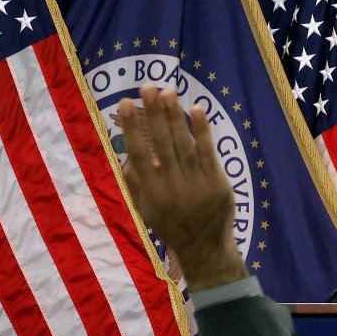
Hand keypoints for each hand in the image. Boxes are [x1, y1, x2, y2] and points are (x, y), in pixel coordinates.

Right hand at [117, 85, 244, 291]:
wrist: (205, 248)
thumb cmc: (171, 225)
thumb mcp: (145, 210)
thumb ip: (134, 183)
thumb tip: (120, 155)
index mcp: (152, 192)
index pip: (138, 155)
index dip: (131, 128)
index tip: (125, 103)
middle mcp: (172, 186)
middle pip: (161, 145)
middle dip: (154, 114)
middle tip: (147, 87)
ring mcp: (196, 184)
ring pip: (183, 145)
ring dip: (175, 117)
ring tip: (168, 92)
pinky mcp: (216, 182)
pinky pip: (208, 152)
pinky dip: (202, 130)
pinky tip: (197, 109)